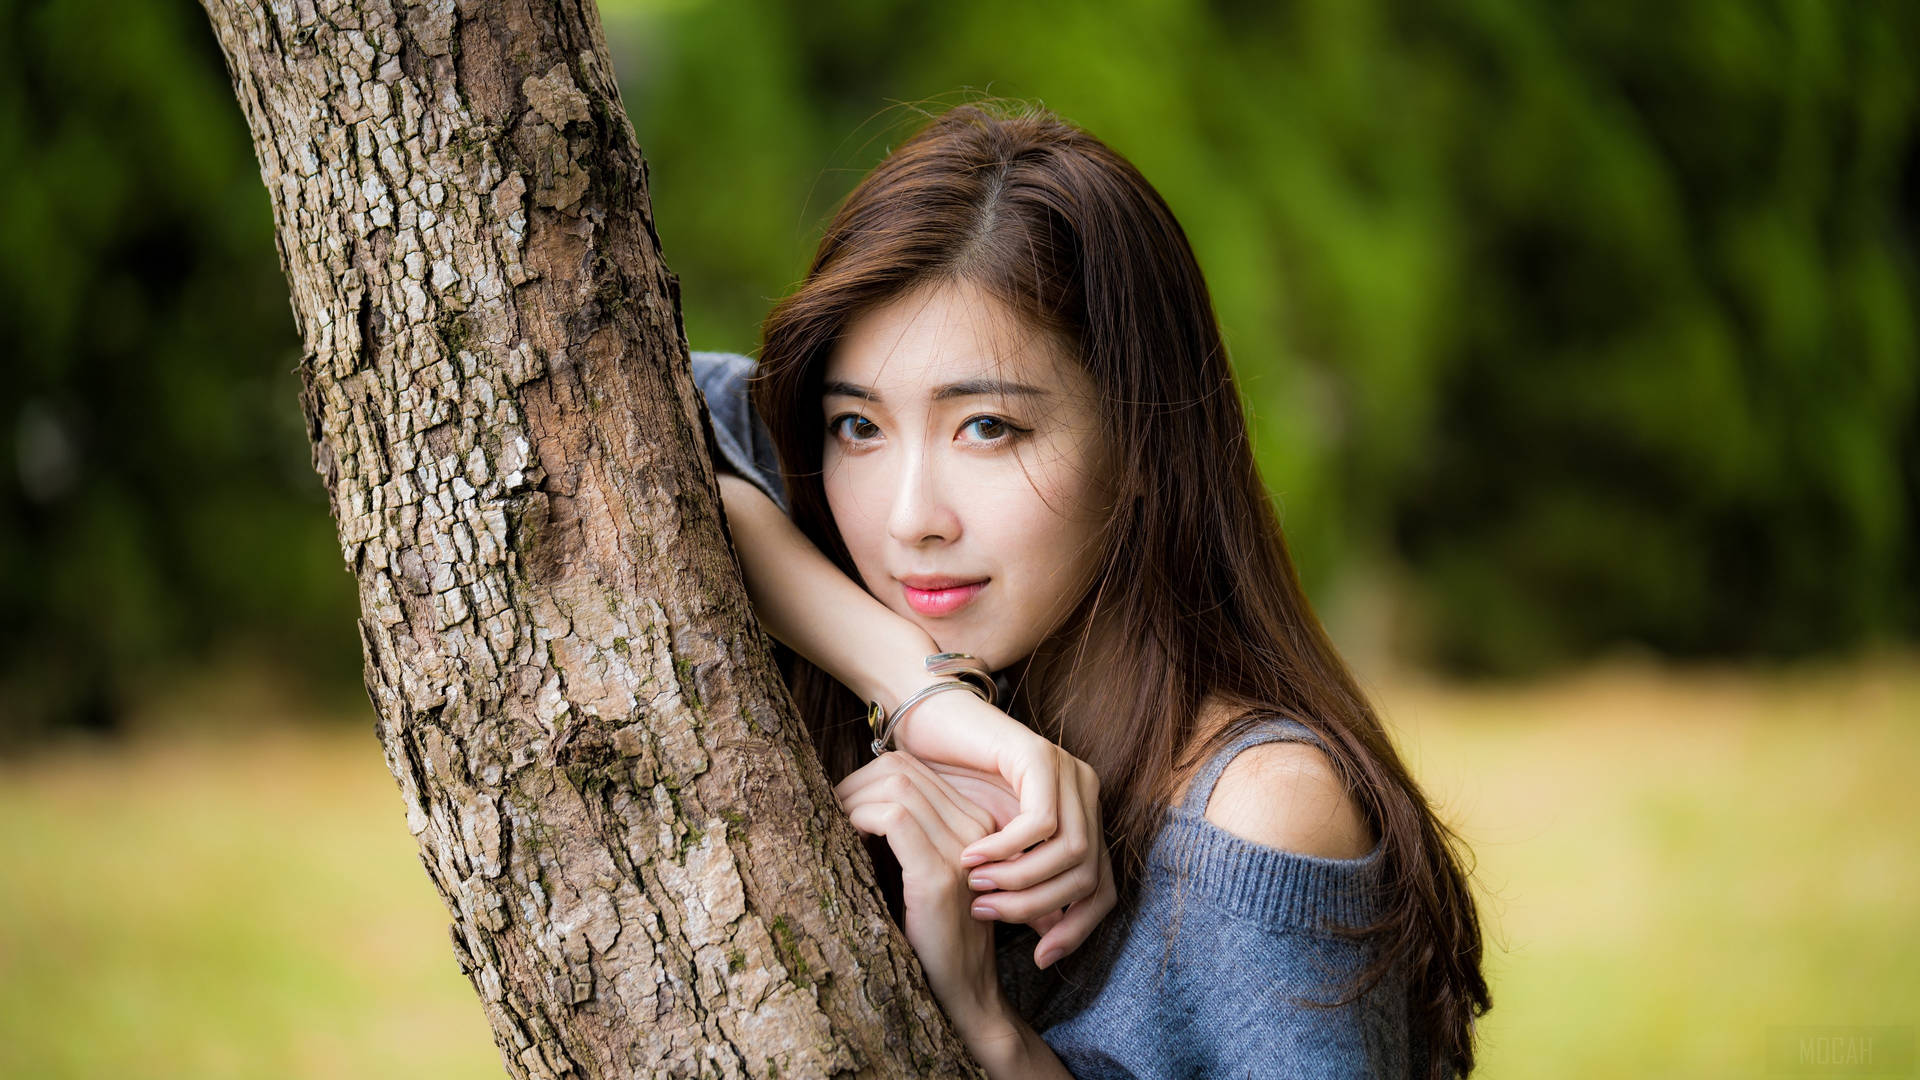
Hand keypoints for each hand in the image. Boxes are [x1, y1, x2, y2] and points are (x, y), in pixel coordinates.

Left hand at [835, 750, 1011, 1035]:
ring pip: (897, 785)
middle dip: (855, 782)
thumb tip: (853, 795)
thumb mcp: (927, 871)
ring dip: (853, 799)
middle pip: (903, 769)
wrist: (964, 992)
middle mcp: (977, 829)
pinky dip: (860, 818)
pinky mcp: (939, 876)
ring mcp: (961, 850)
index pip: (915, 768)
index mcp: (976, 823)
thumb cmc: (935, 935)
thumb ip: (911, 833)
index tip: (843, 805)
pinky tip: (847, 837)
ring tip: (835, 824)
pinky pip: (893, 818)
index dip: (867, 777)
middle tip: (829, 810)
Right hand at [891, 689, 1116, 970]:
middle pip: (1091, 877)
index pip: (1102, 891)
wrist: (928, 721)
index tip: (1039, 960)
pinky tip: (971, 856)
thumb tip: (1047, 940)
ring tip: (977, 886)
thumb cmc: (952, 785)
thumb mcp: (992, 849)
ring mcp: (1068, 772)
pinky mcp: (1042, 756)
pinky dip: (1007, 847)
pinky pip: (1042, 820)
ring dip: (1021, 880)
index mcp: (1081, 819)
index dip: (1077, 931)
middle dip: (1038, 908)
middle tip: (987, 913)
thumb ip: (1022, 886)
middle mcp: (1085, 794)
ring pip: (1072, 852)